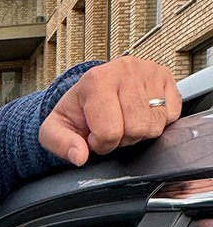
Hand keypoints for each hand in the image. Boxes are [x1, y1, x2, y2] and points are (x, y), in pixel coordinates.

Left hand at [39, 56, 181, 165]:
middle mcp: (125, 70)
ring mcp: (149, 72)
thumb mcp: (55, 128)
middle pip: (137, 129)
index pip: (109, 131)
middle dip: (122, 139)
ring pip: (155, 125)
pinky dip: (156, 122)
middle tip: (111, 129)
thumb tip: (79, 156)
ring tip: (124, 121)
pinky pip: (172, 116)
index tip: (93, 136)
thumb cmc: (76, 110)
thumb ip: (61, 144)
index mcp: (96, 80)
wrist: (91, 91)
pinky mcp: (167, 78)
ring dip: (139, 132)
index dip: (101, 144)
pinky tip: (139, 114)